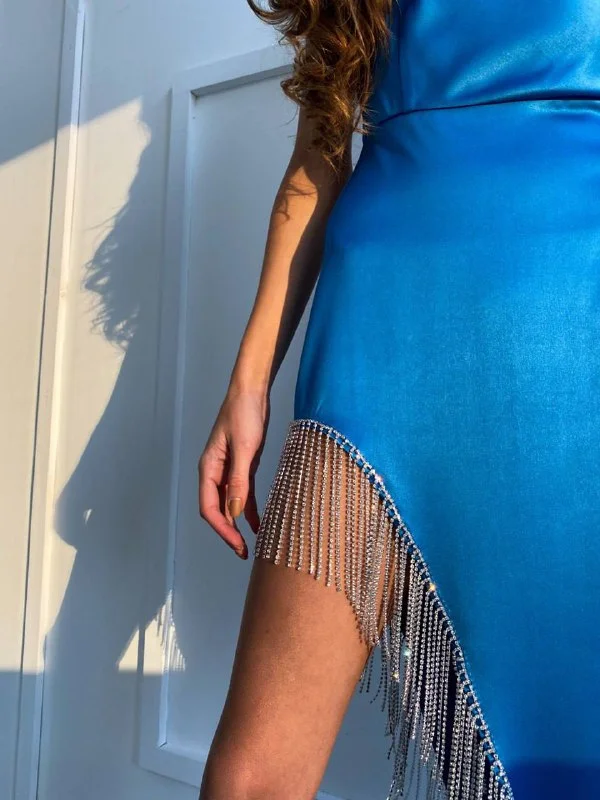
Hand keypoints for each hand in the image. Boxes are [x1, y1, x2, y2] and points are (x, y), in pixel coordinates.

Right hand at [197, 388, 268, 558]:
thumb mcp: (244, 448)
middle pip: (217, 510)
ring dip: (239, 524)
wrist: (251, 391)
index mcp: (208, 468)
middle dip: (229, 532)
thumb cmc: (244, 413)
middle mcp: (215, 471)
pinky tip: (261, 524)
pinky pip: (244, 494)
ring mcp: (229, 469)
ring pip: (231, 505)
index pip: (209, 507)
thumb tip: (235, 512)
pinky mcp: (243, 465)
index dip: (222, 529)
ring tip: (251, 545)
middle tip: (244, 552)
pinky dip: (251, 510)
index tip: (237, 544)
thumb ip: (239, 480)